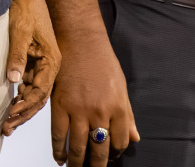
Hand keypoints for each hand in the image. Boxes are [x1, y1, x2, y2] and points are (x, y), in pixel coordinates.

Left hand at [3, 0, 61, 135]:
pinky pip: (27, 84)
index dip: (26, 105)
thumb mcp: (19, 32)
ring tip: (7, 123)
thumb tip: (13, 80)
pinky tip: (10, 105)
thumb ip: (17, 56)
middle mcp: (49, 66)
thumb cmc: (25, 9)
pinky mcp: (32, 61)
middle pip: (38, 97)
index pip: (41, 91)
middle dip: (23, 113)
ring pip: (32, 94)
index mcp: (52, 60)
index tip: (11, 114)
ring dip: (20, 108)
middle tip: (7, 127)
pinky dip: (19, 96)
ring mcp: (40, 65)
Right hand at [49, 31, 137, 165]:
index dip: (115, 154)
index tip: (110, 157)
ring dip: (77, 163)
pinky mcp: (60, 104)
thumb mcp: (122, 87)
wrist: (80, 40)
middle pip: (99, 150)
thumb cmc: (102, 60)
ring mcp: (79, 110)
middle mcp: (100, 112)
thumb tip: (135, 137)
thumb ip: (128, 115)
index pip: (120, 142)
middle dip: (97, 165)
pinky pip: (58, 134)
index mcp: (118, 108)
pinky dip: (59, 150)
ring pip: (78, 147)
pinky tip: (60, 158)